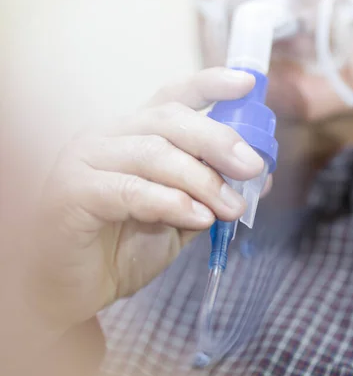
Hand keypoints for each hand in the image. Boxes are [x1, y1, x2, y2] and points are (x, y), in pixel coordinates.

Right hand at [31, 68, 264, 333]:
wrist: (68, 291)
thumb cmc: (119, 249)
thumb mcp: (177, 218)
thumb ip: (210, 194)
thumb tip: (260, 176)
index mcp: (132, 135)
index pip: (172, 97)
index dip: (210, 85)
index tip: (247, 84)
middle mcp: (107, 137)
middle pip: (168, 119)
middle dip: (217, 139)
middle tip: (252, 166)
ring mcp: (85, 160)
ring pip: (153, 153)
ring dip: (201, 180)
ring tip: (231, 207)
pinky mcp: (72, 192)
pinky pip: (130, 190)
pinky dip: (170, 203)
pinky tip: (199, 218)